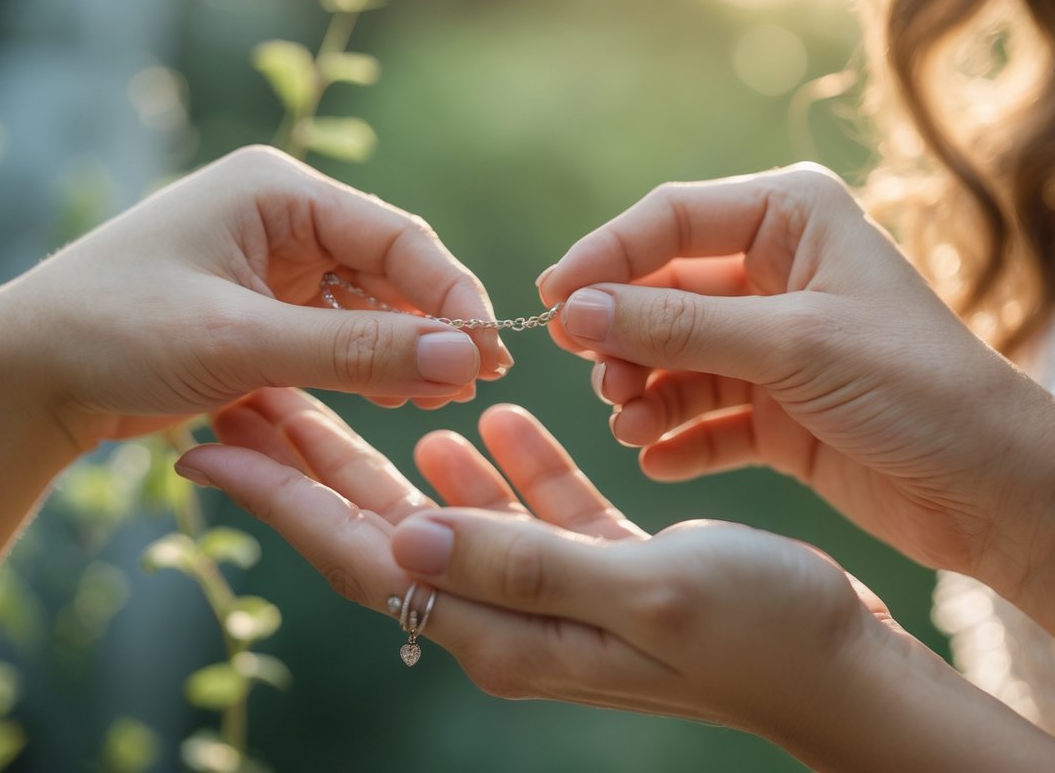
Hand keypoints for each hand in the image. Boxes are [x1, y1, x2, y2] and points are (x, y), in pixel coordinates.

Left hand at [0, 145, 508, 446]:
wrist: (26, 376)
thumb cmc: (116, 333)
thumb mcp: (242, 342)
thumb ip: (357, 350)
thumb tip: (465, 355)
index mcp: (276, 190)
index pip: (396, 236)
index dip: (451, 294)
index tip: (491, 350)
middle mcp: (281, 218)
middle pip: (389, 269)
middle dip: (432, 325)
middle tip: (477, 382)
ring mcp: (273, 265)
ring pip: (367, 305)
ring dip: (403, 349)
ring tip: (444, 395)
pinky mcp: (262, 310)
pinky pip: (335, 333)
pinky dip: (365, 365)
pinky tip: (394, 395)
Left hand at [179, 392, 895, 731]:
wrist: (844, 663)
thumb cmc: (756, 626)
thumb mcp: (638, 586)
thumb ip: (520, 561)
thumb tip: (403, 534)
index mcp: (502, 627)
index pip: (361, 554)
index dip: (282, 497)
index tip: (211, 440)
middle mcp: (511, 613)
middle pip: (383, 526)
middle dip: (311, 463)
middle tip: (246, 399)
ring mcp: (553, 589)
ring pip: (448, 508)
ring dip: (391, 451)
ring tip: (334, 391)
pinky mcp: (597, 563)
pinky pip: (527, 504)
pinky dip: (497, 460)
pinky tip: (475, 414)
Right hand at [534, 164, 1054, 667]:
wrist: (992, 488)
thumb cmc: (915, 388)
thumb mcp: (791, 345)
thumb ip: (678, 325)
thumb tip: (574, 312)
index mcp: (789, 218)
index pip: (668, 221)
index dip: (604, 257)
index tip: (550, 304)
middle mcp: (774, 273)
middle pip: (660, 294)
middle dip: (623, 339)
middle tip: (601, 381)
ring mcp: (770, 344)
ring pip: (672, 358)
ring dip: (642, 391)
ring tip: (629, 424)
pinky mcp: (771, 409)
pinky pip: (698, 416)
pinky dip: (674, 438)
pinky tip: (659, 457)